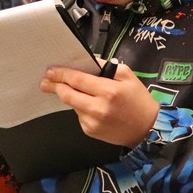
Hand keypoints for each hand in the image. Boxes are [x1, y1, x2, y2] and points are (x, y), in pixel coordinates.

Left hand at [40, 63, 158, 146]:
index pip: (77, 80)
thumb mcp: (127, 76)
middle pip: (68, 95)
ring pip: (72, 105)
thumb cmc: (138, 101)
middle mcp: (98, 108)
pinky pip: (79, 115)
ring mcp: (92, 122)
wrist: (147, 129)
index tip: (51, 71)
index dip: (62, 74)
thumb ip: (106, 66)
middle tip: (46, 81)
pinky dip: (81, 107)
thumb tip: (87, 61)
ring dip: (71, 96)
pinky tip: (92, 106)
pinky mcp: (90, 131)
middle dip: (55, 86)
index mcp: (108, 91)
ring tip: (77, 91)